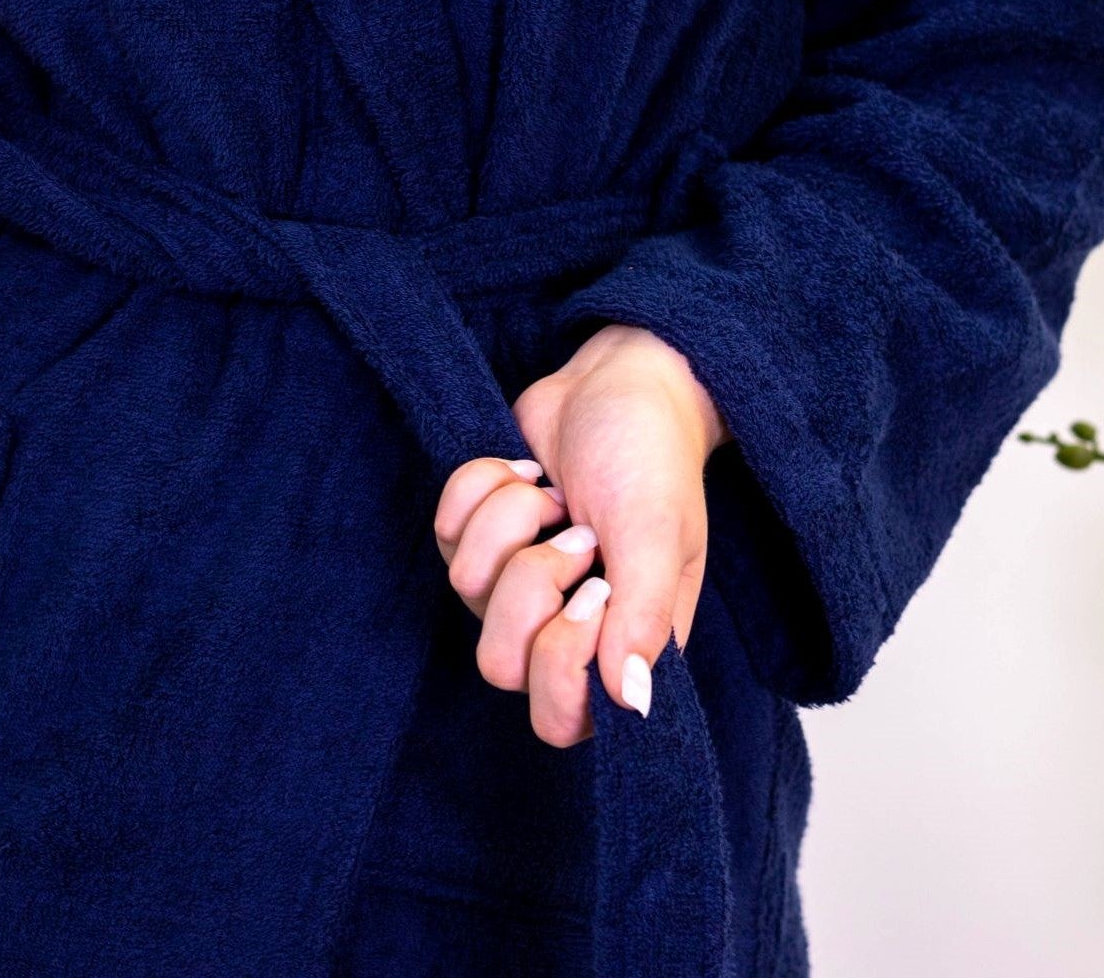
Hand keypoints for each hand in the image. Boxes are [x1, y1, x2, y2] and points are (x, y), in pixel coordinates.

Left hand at [435, 325, 725, 745]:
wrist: (617, 381)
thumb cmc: (651, 456)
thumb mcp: (659, 532)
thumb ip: (645, 616)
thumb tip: (632, 704)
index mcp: (624, 644)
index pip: (562, 723)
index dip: (559, 662)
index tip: (595, 589)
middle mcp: (567, 628)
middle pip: (498, 665)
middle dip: (527, 582)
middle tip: (574, 532)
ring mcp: (515, 586)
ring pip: (466, 590)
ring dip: (510, 521)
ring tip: (559, 492)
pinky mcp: (479, 538)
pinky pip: (444, 534)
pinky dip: (482, 489)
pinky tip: (526, 470)